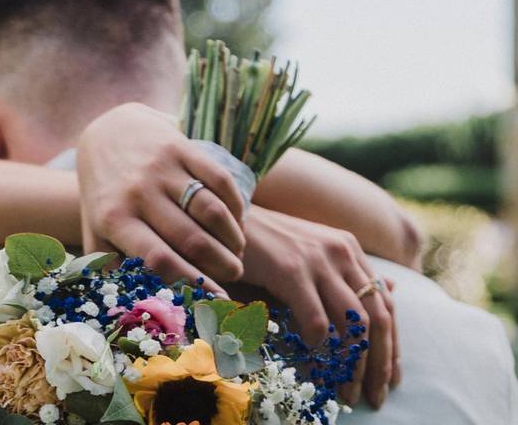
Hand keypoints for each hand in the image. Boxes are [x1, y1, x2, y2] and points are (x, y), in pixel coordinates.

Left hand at [76, 103, 246, 295]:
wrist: (107, 134)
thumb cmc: (105, 196)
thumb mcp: (96, 231)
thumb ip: (111, 268)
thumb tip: (137, 308)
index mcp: (114, 219)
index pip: (159, 260)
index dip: (192, 284)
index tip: (217, 301)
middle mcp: (137, 192)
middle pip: (192, 240)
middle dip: (221, 266)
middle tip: (232, 275)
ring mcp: (161, 168)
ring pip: (212, 211)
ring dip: (233, 239)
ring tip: (236, 253)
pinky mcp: (181, 147)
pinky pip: (220, 181)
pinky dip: (236, 207)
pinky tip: (237, 223)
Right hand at [240, 208, 399, 408]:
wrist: (224, 220)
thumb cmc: (265, 241)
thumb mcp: (312, 252)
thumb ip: (347, 272)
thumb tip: (392, 288)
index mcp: (349, 249)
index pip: (385, 303)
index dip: (392, 344)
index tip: (390, 376)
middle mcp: (341, 252)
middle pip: (378, 317)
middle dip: (380, 362)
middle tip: (375, 395)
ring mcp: (318, 260)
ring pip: (354, 323)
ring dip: (353, 364)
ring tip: (346, 391)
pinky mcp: (292, 270)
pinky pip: (317, 320)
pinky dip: (319, 348)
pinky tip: (315, 365)